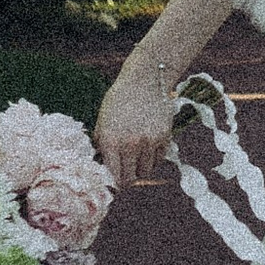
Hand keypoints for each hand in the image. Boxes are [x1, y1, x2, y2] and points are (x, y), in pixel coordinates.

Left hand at [95, 57, 178, 191]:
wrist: (144, 81)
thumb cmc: (119, 100)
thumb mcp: (102, 120)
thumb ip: (101, 144)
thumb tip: (100, 165)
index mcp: (110, 141)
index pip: (112, 175)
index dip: (113, 183)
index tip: (114, 183)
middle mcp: (129, 144)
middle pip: (130, 178)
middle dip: (127, 180)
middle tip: (126, 178)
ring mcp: (149, 142)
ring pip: (146, 172)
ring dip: (140, 170)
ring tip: (136, 162)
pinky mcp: (164, 138)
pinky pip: (159, 159)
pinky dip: (153, 159)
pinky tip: (147, 149)